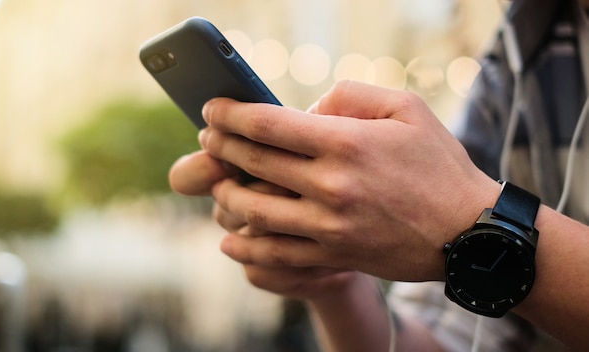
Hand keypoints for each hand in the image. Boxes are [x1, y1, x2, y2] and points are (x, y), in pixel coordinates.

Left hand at [201, 80, 501, 281]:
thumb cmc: (439, 164)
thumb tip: (309, 110)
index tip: (212, 111)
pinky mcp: (333, 255)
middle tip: (207, 138)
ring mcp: (329, 225)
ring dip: (227, 194)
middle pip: (254, 163)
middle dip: (221, 147)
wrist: (467, 231)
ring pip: (255, 211)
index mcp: (346, 142)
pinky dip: (245, 247)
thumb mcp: (406, 108)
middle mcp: (331, 185)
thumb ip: (351, 95)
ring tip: (219, 183)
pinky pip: (275, 255)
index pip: (268, 125)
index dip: (231, 115)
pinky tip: (229, 238)